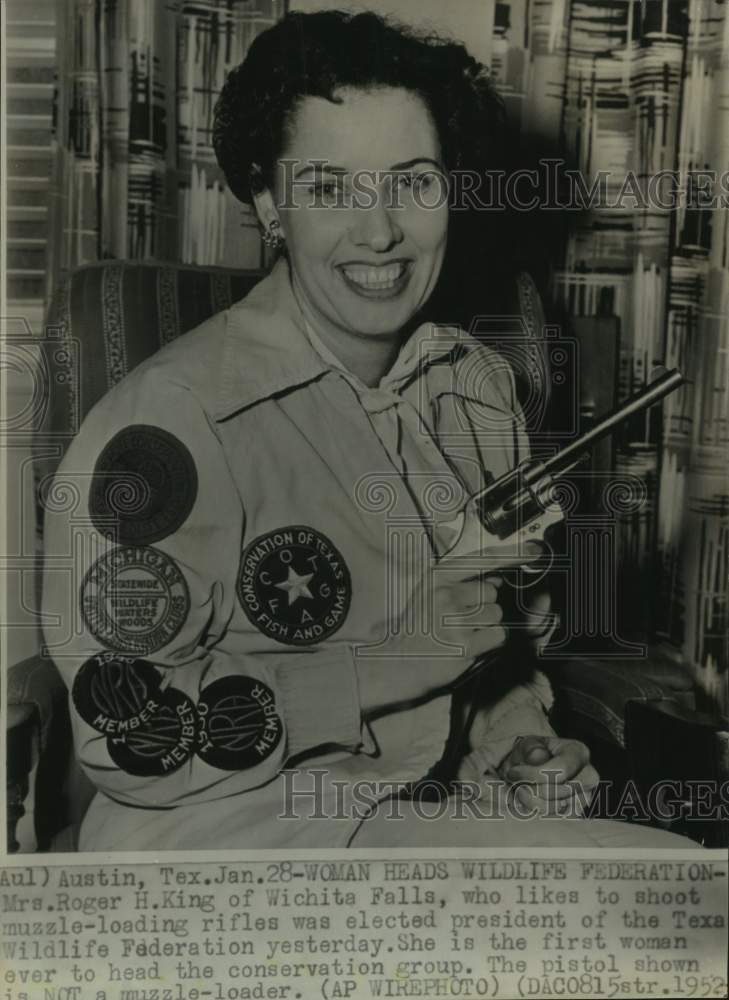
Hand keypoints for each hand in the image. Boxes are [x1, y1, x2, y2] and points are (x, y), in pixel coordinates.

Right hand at [356, 543, 542, 715]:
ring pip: (496, 615)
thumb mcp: (430, 593)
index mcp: (438, 576)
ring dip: (486, 626)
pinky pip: (497, 636)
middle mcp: (446, 594)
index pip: (481, 560)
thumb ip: (461, 582)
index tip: (534, 550)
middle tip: (460, 620)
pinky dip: (489, 642)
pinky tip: (468, 646)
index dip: (511, 554)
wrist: (397, 660)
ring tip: (461, 634)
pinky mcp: (464, 644)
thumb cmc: (418, 626)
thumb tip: (497, 579)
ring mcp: (454, 620)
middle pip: (491, 593)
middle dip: (484, 606)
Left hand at [499, 735, 598, 816]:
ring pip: (558, 808)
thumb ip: (531, 749)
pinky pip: (556, 820)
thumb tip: (538, 757)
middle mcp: (588, 776)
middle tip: (517, 783)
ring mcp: (584, 797)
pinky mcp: (576, 814)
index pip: (561, 769)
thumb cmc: (530, 755)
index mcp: (578, 752)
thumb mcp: (526, 745)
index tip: (514, 772)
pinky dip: (537, 813)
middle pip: (563, 791)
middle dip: (535, 789)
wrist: (528, 769)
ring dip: (533, 802)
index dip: (534, 774)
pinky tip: (529, 801)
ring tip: (521, 791)